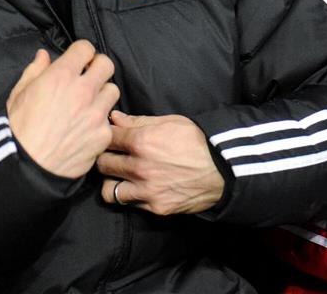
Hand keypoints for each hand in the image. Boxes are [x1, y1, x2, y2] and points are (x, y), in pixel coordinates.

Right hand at [7, 40, 118, 177]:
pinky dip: (100, 122)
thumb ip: (34, 71)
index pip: (86, 48)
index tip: (78, 61)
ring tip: (88, 104)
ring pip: (112, 91)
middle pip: (107, 65)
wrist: (25, 169)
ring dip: (102, 94)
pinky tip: (86, 128)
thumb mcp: (18, 95)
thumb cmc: (16, 131)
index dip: (81, 53)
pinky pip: (108, 120)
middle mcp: (83, 90)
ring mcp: (96, 113)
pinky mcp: (103, 134)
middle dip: (97, 68)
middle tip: (88, 78)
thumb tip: (44, 56)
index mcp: (61, 76)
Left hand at [97, 110, 223, 215]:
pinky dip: (131, 196)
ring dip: (112, 182)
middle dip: (106, 158)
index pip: (108, 138)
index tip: (111, 139)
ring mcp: (146, 190)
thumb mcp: (171, 122)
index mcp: (142, 141)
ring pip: (109, 190)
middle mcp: (139, 167)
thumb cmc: (198, 141)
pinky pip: (130, 204)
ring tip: (121, 177)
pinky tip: (139, 188)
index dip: (108, 136)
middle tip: (113, 157)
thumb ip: (138, 121)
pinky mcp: (155, 207)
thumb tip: (114, 118)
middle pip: (103, 164)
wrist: (224, 169)